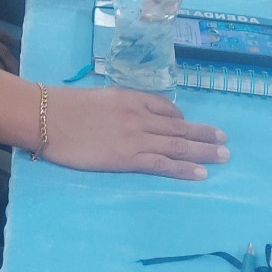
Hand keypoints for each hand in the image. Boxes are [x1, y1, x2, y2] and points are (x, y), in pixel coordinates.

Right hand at [43, 86, 228, 179]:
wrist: (47, 117)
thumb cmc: (61, 107)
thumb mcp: (96, 97)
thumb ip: (114, 107)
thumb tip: (118, 117)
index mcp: (129, 97)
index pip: (164, 107)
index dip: (181, 119)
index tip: (190, 125)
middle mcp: (139, 115)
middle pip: (179, 127)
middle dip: (203, 134)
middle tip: (225, 141)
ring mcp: (136, 137)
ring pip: (178, 144)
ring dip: (203, 151)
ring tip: (224, 156)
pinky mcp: (128, 157)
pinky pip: (163, 164)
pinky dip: (184, 169)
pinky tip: (200, 174)